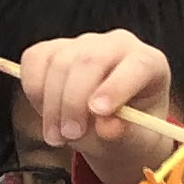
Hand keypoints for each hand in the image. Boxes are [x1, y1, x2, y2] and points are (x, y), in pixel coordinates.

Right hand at [14, 29, 168, 156]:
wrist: (107, 127)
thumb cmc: (128, 132)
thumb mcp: (133, 141)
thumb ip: (122, 134)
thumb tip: (105, 128)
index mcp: (149, 64)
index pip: (136, 66)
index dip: (116, 87)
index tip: (98, 112)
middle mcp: (117, 45)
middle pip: (89, 61)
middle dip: (74, 101)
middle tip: (70, 135)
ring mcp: (83, 42)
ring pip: (59, 62)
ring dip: (52, 105)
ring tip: (57, 137)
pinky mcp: (54, 48)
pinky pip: (35, 60)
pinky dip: (34, 89)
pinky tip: (46, 112)